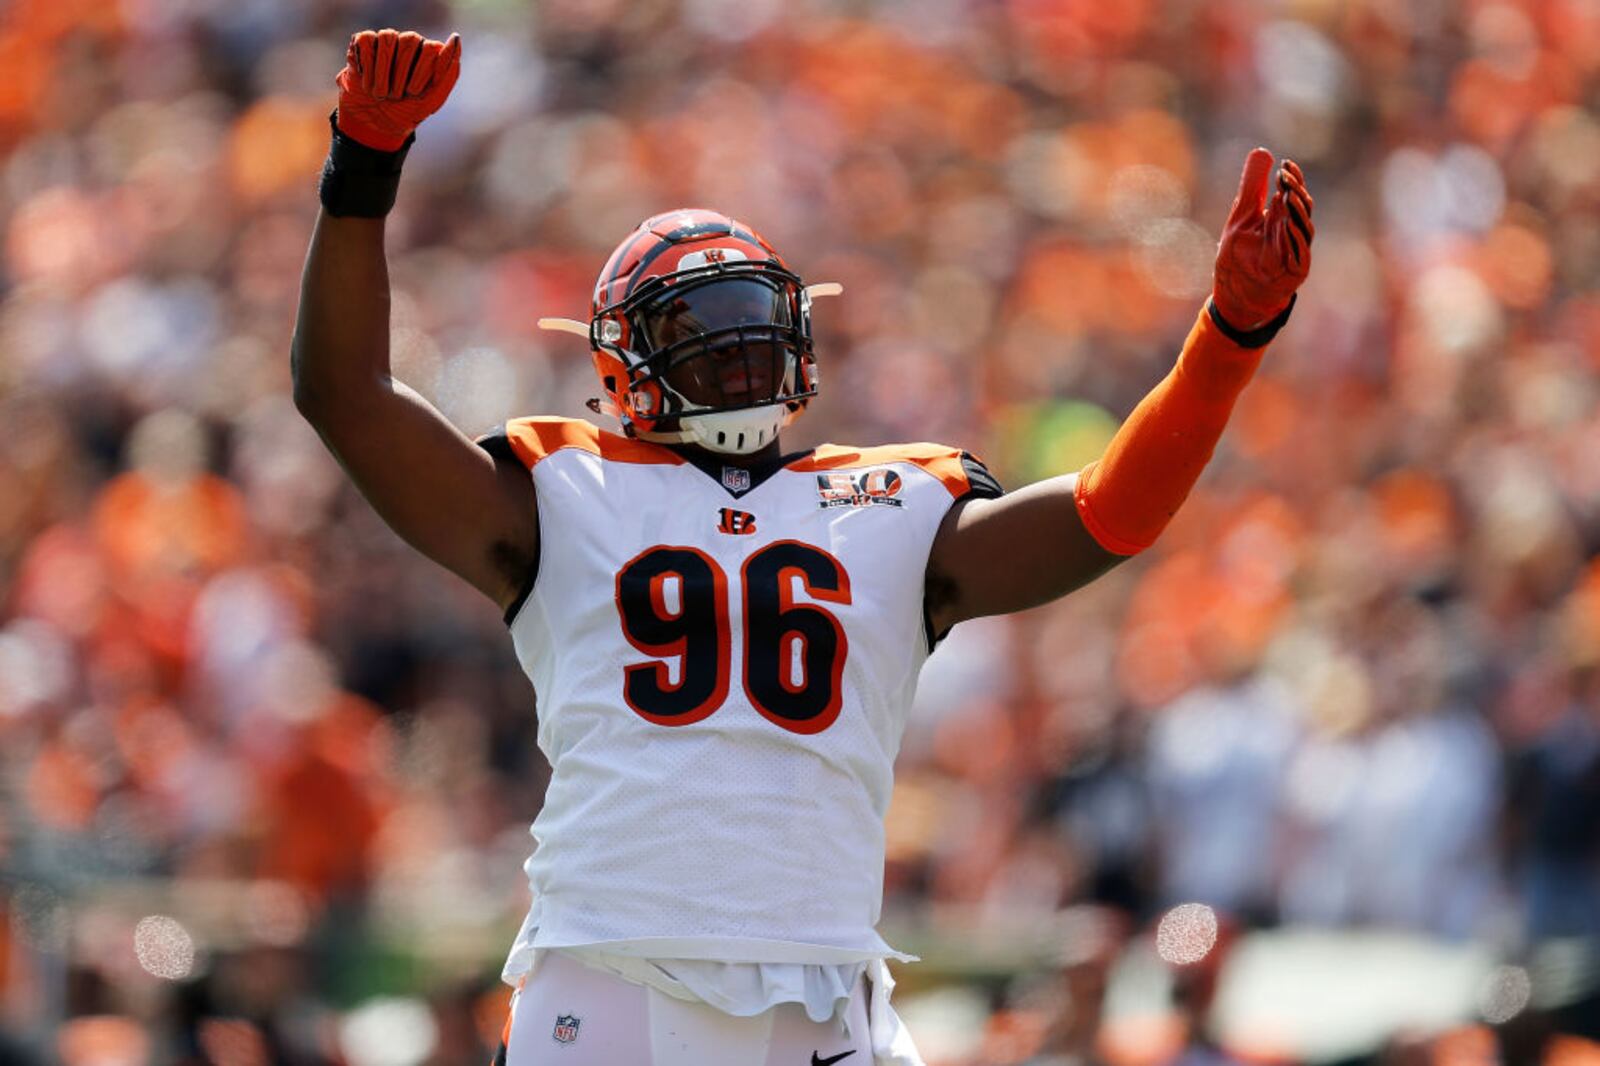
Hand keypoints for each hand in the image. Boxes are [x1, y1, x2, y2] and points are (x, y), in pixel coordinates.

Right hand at [335, 29, 461, 151]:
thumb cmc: (406, 112)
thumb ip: (448, 74)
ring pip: (388, 37)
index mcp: (429, 55)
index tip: (413, 93)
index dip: (421, 72)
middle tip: (396, 96)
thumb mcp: (431, 101)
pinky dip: (367, 67)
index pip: (431, 47)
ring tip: (381, 94)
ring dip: (383, 72)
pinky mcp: (364, 42)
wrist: (373, 124)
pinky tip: (367, 84)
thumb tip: (455, 38)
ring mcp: (387, 41)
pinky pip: (367, 41)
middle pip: (409, 39)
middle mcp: (410, 43)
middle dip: (401, 73)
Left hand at [1212, 148, 1313, 330]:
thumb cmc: (1240, 257)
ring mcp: (1295, 252)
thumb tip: (1263, 151)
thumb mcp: (1241, 216)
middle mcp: (1292, 232)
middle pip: (1301, 207)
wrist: (1236, 294)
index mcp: (1282, 218)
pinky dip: (1295, 239)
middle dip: (1295, 190)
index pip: (1293, 193)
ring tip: (1288, 193)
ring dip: (1297, 210)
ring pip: (1303, 227)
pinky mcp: (1295, 271)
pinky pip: (1300, 253)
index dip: (1293, 178)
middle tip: (1285, 176)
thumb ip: (1253, 187)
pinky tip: (1288, 225)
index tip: (1285, 164)